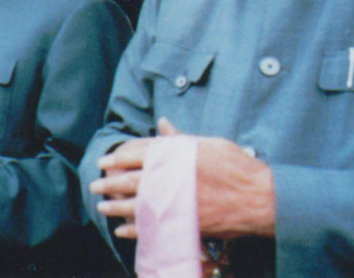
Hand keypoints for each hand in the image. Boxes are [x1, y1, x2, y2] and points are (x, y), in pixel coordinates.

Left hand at [90, 119, 275, 238]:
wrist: (259, 197)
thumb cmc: (235, 166)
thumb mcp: (206, 144)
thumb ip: (179, 138)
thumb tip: (163, 124)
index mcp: (173, 155)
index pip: (135, 154)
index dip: (117, 158)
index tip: (105, 162)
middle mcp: (169, 177)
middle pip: (129, 180)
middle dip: (109, 183)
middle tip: (94, 185)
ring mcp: (174, 202)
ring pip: (134, 205)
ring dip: (115, 206)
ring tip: (102, 207)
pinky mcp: (181, 223)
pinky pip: (151, 229)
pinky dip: (134, 230)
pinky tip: (122, 230)